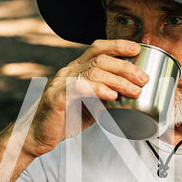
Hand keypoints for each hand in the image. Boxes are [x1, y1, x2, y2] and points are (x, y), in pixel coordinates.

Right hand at [23, 39, 145, 155]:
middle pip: (100, 59)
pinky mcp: (57, 98)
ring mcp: (61, 83)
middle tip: (143, 79)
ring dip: (118, 80)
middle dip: (126, 67)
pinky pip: (79, 88)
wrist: (38, 135)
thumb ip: (106, 96)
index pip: (97, 48)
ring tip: (134, 90)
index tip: (137, 49)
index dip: (117, 45)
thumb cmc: (65, 119)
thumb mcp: (91, 105)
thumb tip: (133, 94)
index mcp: (76, 70)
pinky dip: (98, 90)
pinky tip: (112, 96)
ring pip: (93, 72)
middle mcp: (68, 72)